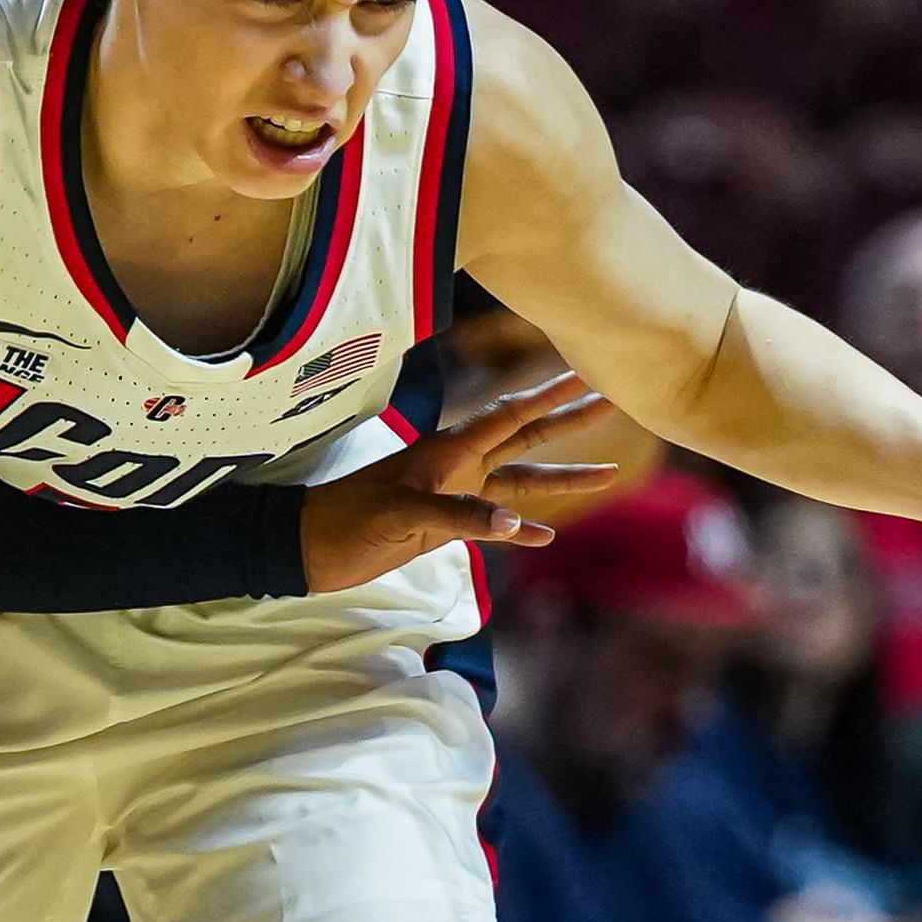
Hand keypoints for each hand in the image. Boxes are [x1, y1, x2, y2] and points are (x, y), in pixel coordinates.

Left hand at [296, 375, 628, 589]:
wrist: (310, 548)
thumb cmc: (348, 521)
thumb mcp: (403, 514)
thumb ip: (458, 516)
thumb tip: (514, 525)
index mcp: (451, 451)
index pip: (511, 416)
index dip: (550, 395)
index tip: (587, 373)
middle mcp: (460, 467)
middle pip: (527, 438)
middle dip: (570, 421)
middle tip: (611, 400)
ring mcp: (455, 496)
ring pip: (520, 482)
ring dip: (562, 479)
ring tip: (608, 474)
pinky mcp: (444, 526)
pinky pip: (495, 524)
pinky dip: (521, 530)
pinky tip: (545, 537)